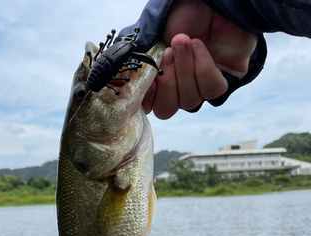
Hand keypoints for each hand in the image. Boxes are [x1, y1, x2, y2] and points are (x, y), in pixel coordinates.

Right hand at [142, 0, 257, 117]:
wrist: (210, 0)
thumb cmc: (181, 14)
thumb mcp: (152, 37)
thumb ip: (138, 61)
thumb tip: (126, 83)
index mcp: (159, 81)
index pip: (149, 106)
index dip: (147, 100)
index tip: (147, 83)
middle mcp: (179, 88)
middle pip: (167, 110)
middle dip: (166, 84)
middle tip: (168, 55)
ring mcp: (201, 87)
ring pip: (190, 101)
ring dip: (185, 71)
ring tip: (184, 42)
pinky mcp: (225, 81)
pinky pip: (212, 90)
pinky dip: (203, 69)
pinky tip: (199, 47)